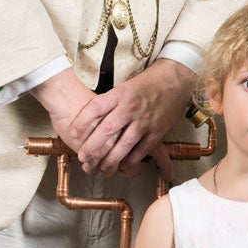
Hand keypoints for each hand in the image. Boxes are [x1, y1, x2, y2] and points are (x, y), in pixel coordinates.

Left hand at [37, 57, 194, 175]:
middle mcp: (131, 107)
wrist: (175, 79)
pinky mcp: (157, 130)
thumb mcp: (124, 86)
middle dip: (93, 146)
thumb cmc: (147, 82)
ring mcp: (145, 120)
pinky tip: (123, 166)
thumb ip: (110, 101)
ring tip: (101, 167)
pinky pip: (142, 150)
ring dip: (111, 159)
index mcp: (120, 93)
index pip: (96, 108)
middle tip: (83, 157)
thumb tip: (90, 117)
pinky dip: (131, 160)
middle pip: (107, 129)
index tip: (73, 132)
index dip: (82, 122)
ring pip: (124, 144)